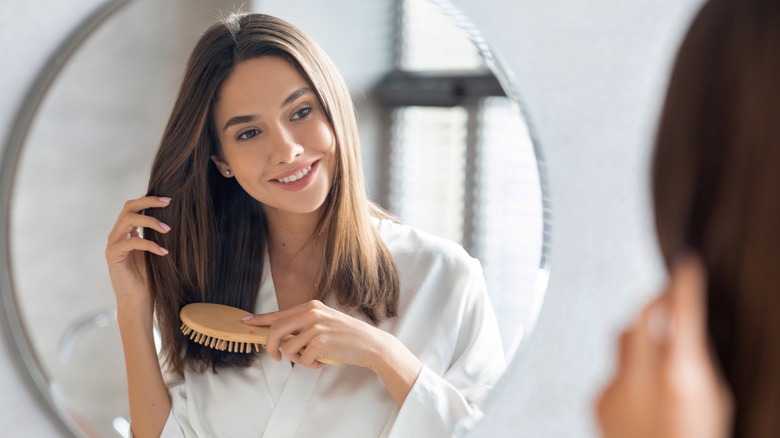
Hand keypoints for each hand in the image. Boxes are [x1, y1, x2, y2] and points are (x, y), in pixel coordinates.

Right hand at [105, 196, 171, 310]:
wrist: (137, 301)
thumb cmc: (148, 278)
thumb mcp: (153, 251)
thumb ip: (154, 234)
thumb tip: (171, 218)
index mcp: (125, 232)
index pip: (133, 207)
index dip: (149, 200)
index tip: (169, 199)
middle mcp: (116, 235)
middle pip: (128, 207)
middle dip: (148, 202)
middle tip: (168, 202)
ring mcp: (113, 245)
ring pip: (128, 220)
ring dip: (150, 221)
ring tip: (168, 229)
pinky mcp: (114, 256)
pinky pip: (132, 242)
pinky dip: (150, 244)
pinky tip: (164, 251)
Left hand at [242, 300, 383, 368]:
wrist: (370, 344)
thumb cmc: (346, 336)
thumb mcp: (324, 322)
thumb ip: (303, 325)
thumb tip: (279, 337)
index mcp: (311, 306)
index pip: (279, 314)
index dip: (260, 320)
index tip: (246, 322)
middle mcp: (311, 313)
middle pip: (275, 331)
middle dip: (270, 347)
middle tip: (276, 357)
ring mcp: (315, 327)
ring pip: (288, 349)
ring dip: (298, 360)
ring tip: (315, 358)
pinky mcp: (320, 342)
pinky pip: (302, 360)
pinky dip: (311, 365)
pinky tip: (324, 361)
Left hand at [596, 254, 731, 437]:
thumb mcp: (712, 398)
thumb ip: (695, 360)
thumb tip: (685, 327)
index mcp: (678, 377)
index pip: (680, 312)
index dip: (684, 283)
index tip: (687, 264)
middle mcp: (640, 379)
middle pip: (639, 316)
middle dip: (654, 301)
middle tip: (668, 298)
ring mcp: (612, 389)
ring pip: (623, 342)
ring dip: (641, 338)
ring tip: (660, 355)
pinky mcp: (596, 400)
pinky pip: (613, 372)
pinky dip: (629, 373)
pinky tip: (643, 394)